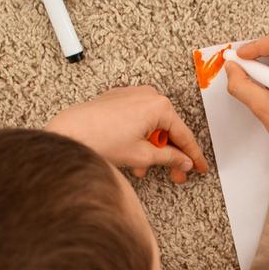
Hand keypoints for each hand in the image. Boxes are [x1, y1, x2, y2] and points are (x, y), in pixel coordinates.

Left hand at [45, 87, 209, 183]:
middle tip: (176, 175)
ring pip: (151, 126)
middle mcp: (147, 95)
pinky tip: (132, 155)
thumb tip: (183, 161)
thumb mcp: (142, 155)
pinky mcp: (117, 100)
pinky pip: (137, 120)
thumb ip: (170, 158)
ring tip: (142, 168)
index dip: (193, 155)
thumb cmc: (100, 139)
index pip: (184, 135)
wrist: (68, 133)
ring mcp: (131, 95)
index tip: (199, 167)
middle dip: (170, 154)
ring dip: (151, 149)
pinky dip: (138, 138)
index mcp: (159, 106)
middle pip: (168, 129)